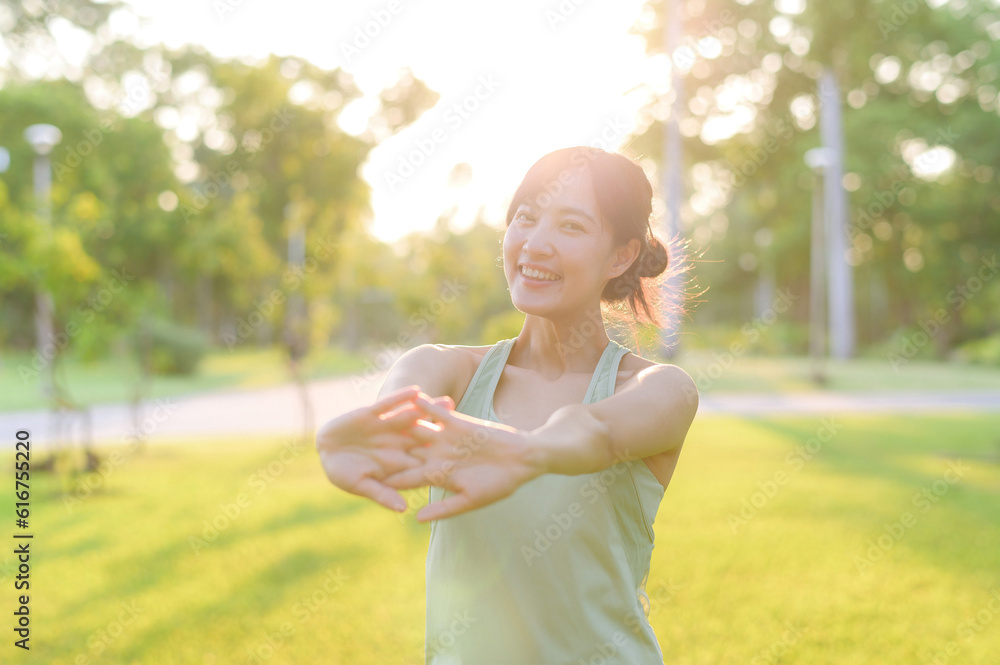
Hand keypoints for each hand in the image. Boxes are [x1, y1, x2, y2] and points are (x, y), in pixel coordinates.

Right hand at [315, 386, 452, 512]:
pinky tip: (416, 390)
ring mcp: (387, 426)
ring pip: (413, 417)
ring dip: (430, 410)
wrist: (323, 450)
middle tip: (466, 426)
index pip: (423, 462)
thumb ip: (381, 494)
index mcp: (398, 462)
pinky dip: (402, 398)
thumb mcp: (360, 485)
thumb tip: (402, 509)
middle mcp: (397, 442)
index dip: (442, 461)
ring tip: (449, 402)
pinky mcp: (373, 412)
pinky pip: (390, 404)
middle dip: (443, 431)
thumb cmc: (342, 473)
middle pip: (425, 436)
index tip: (464, 461)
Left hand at [381, 395, 542, 521]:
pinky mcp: (457, 422)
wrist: (523, 459)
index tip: (365, 482)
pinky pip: (435, 412)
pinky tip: (405, 396)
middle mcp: (439, 456)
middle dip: (385, 450)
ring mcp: (446, 438)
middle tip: (358, 448)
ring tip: (375, 417)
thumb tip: (416, 519)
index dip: (388, 480)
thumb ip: (444, 508)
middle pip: (406, 453)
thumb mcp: (471, 500)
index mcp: (439, 476)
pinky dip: (422, 404)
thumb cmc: (500, 484)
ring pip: (417, 430)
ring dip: (398, 423)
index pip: (408, 478)